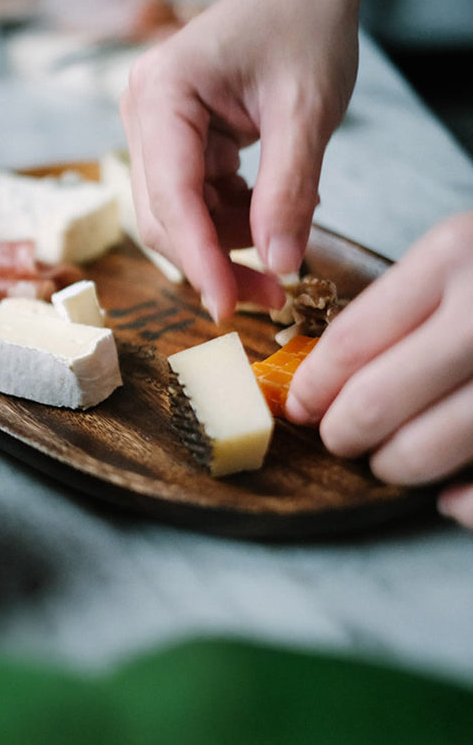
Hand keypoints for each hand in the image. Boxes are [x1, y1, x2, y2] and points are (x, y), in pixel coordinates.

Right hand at [120, 0, 368, 320]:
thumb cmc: (304, 25)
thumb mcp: (307, 111)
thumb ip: (288, 191)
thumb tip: (276, 266)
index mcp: (162, 95)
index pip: (172, 197)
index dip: (199, 259)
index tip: (229, 308)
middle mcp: (145, 116)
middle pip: (166, 217)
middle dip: (216, 262)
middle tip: (271, 296)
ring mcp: (157, 131)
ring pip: (182, 218)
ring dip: (230, 245)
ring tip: (286, 246)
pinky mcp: (177, 144)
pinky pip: (198, 203)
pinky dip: (235, 221)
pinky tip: (273, 216)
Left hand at [286, 212, 472, 526]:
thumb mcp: (456, 255)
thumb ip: (395, 307)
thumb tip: (321, 385)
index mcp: (452, 258)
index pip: (350, 343)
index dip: (313, 387)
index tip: (301, 405)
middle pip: (376, 402)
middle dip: (343, 432)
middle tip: (341, 436)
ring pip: (428, 448)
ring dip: (394, 465)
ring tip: (389, 458)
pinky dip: (464, 502)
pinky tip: (447, 498)